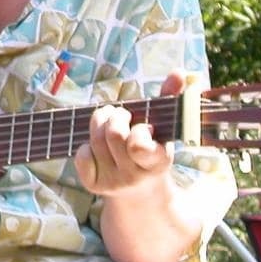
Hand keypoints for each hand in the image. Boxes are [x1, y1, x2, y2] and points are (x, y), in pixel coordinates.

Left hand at [75, 73, 184, 196]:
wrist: (140, 189)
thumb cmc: (151, 148)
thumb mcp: (164, 128)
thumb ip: (170, 100)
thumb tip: (178, 72)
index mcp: (157, 161)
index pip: (138, 144)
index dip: (138, 130)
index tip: (144, 126)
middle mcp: (135, 175)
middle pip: (113, 135)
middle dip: (115, 117)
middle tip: (120, 114)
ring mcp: (114, 182)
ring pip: (96, 141)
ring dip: (99, 124)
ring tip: (108, 120)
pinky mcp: (94, 185)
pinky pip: (82, 155)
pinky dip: (86, 144)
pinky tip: (97, 144)